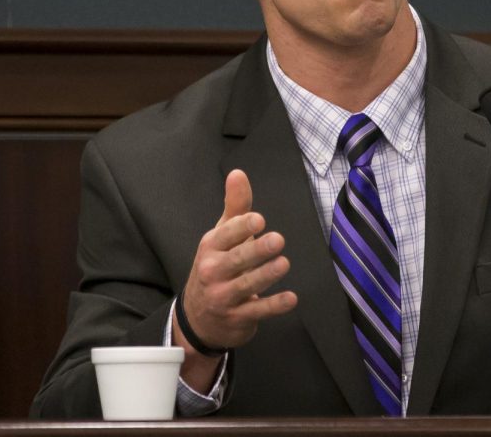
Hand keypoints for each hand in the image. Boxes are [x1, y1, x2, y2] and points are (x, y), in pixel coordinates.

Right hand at [175, 169, 297, 360]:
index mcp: (211, 247)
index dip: (241, 227)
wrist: (199, 317)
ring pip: (246, 285)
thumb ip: (235, 206)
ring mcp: (224, 297)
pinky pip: (257, 311)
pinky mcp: (238, 317)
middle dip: (256, 250)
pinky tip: (291, 298)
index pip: (225, 235)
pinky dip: (274, 306)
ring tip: (284, 263)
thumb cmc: (216, 266)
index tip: (258, 220)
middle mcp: (213, 271)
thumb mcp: (222, 235)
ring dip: (266, 275)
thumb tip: (238, 173)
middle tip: (277, 240)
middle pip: (236, 260)